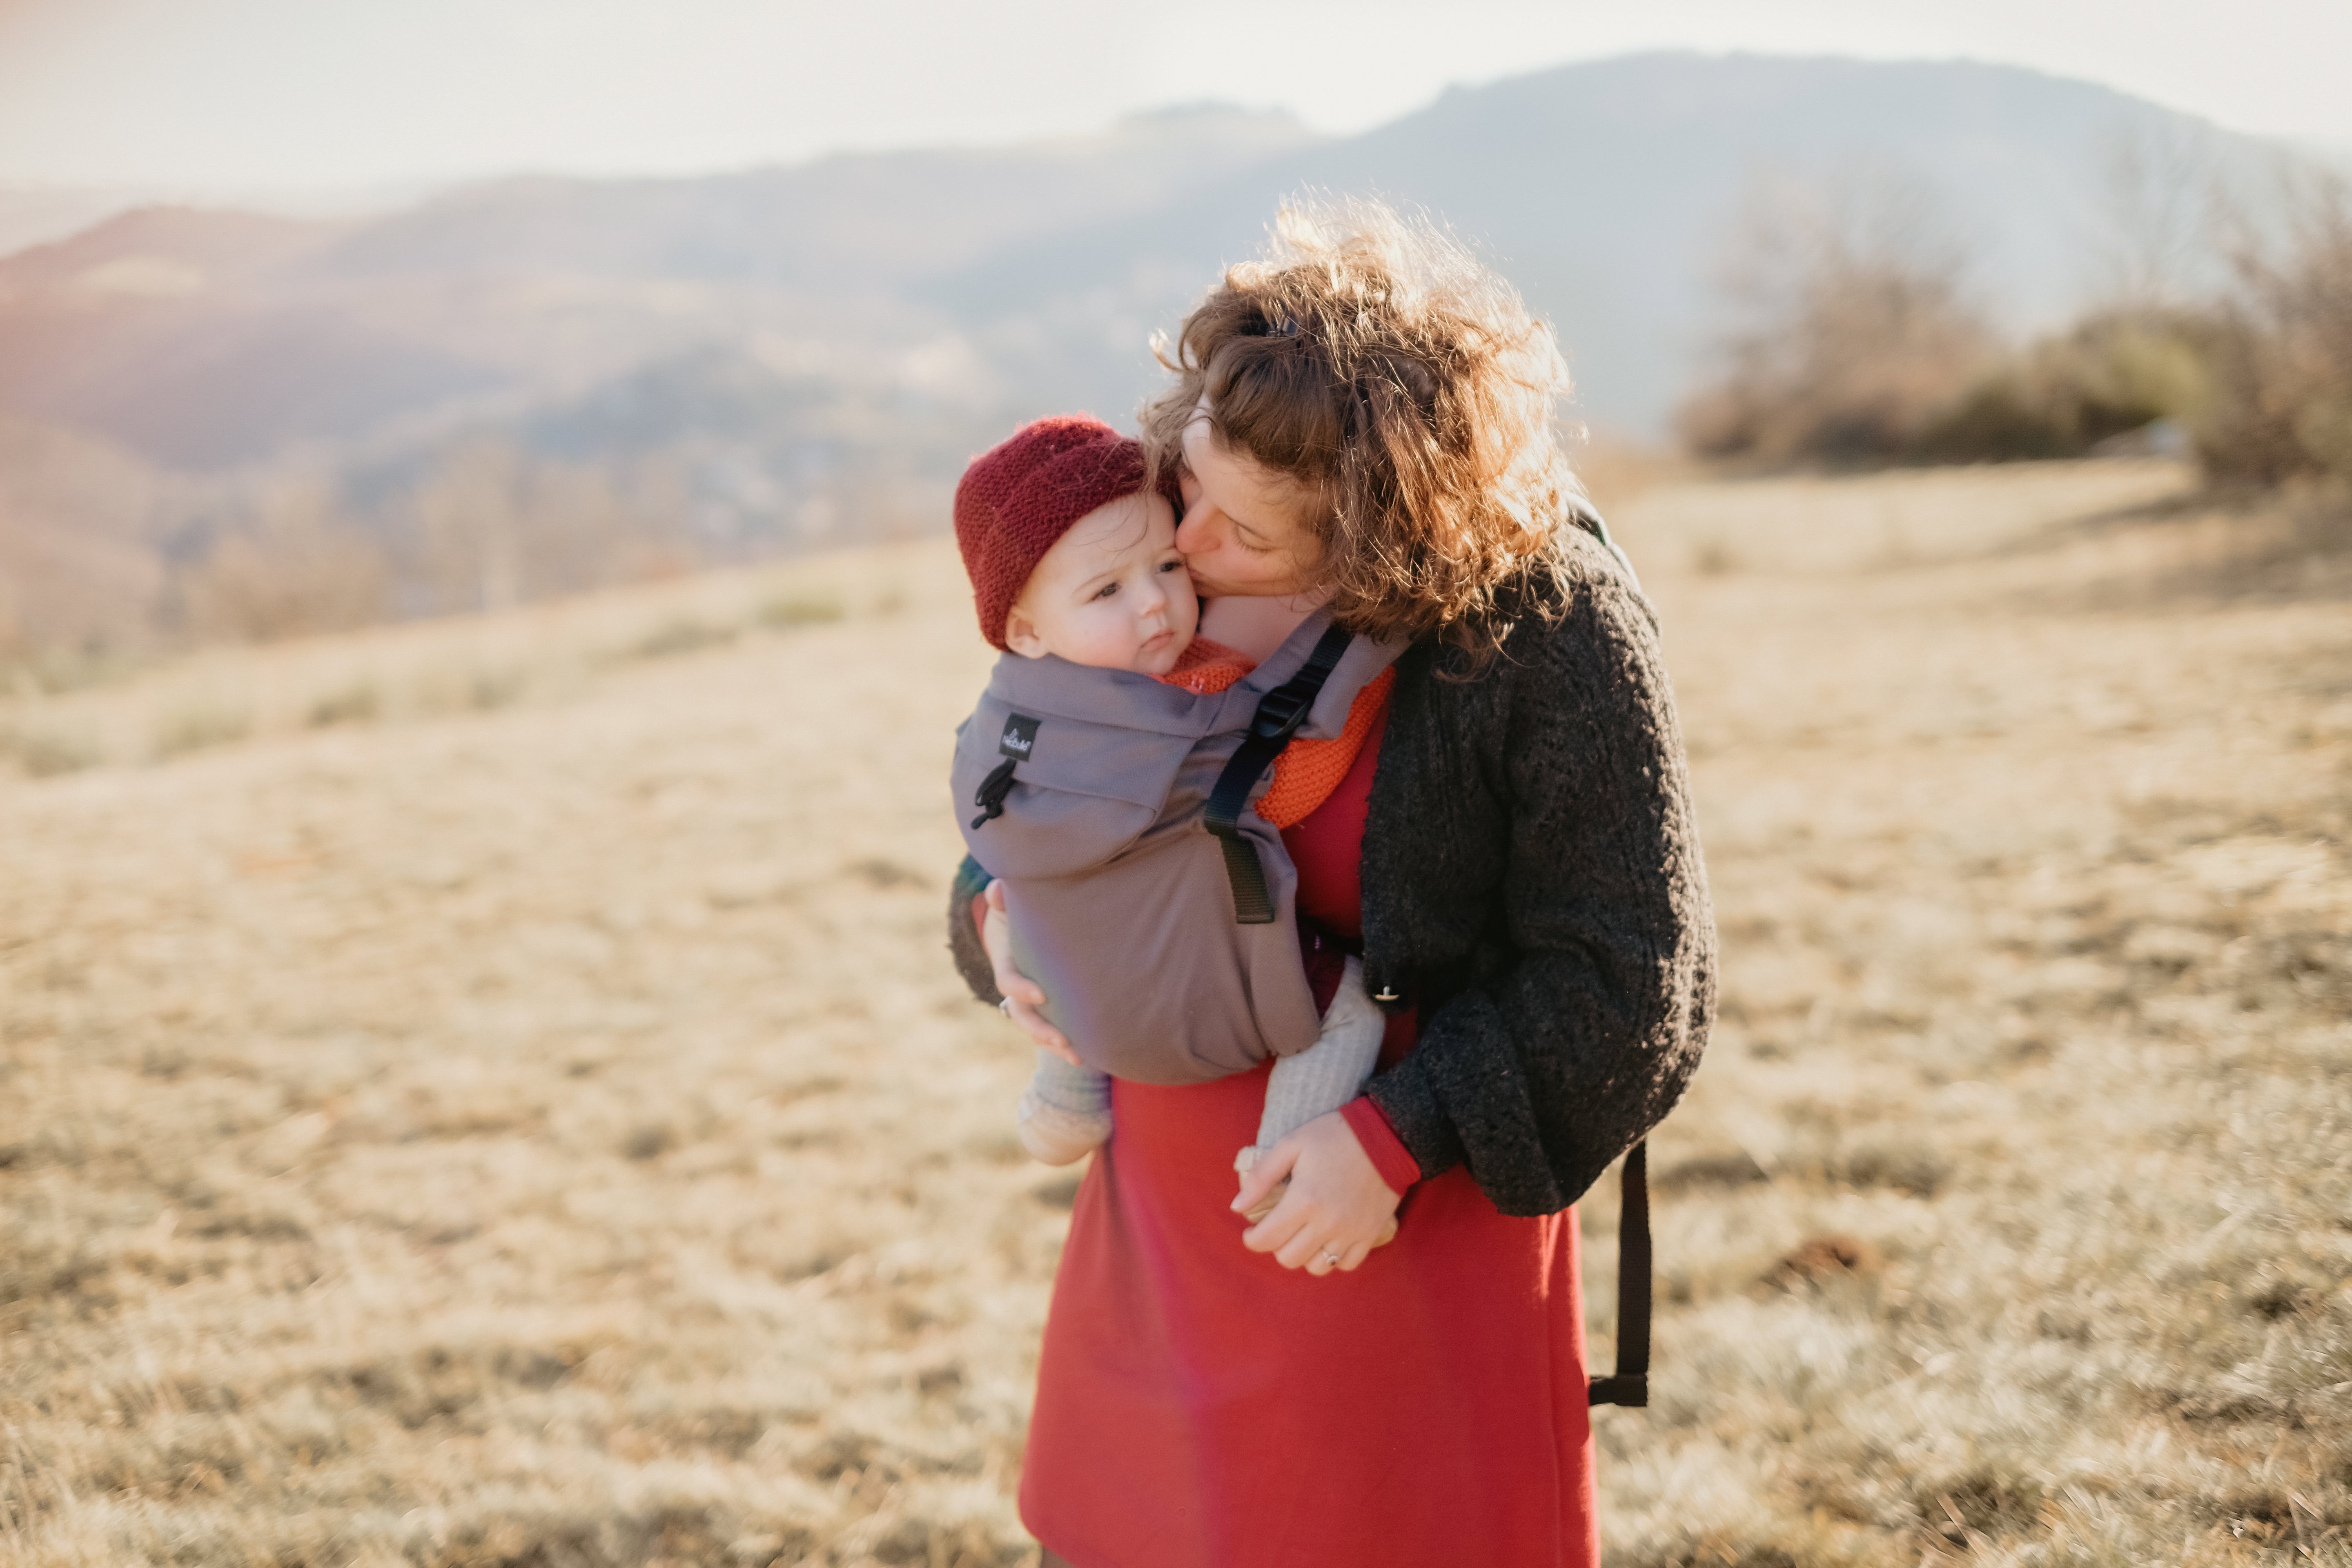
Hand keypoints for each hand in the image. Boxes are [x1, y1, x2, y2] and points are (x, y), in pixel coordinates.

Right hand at [981, 880, 1079, 1065]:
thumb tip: (998, 890)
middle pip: (1020, 1015)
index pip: (1007, 981)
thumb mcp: (1008, 901)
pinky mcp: (1044, 1006)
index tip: (1043, 994)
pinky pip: (1049, 1029)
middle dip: (1040, 1029)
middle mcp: (1014, 986)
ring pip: (1035, 1028)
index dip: (1021, 989)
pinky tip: (1086, 1055)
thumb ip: (1002, 896)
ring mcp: (1027, 999)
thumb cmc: (1017, 910)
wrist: (1020, 924)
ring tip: (1078, 1057)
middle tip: (1063, 1040)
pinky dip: (1063, 1044)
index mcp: (1005, 960)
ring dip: (1053, 1044)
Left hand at [1234, 1111, 1401, 1275]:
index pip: (1266, 1239)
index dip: (1251, 1240)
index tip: (1251, 1232)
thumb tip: (1237, 1207)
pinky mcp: (1370, 1235)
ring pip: (1317, 1267)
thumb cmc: (1334, 1136)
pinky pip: (1346, 1264)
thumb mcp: (1291, 1145)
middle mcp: (1327, 1223)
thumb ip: (1261, 1177)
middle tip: (1278, 1229)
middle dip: (1276, 1246)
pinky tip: (1328, 1239)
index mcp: (1304, 1200)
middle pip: (1289, 1258)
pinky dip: (1333, 1258)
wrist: (1386, 1135)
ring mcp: (1351, 1232)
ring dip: (1304, 1255)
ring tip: (1303, 1235)